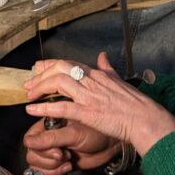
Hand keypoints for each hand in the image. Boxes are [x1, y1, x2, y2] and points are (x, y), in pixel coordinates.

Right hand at [23, 117, 120, 174]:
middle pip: (32, 156)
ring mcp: (52, 153)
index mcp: (48, 125)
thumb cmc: (97, 133)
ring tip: (68, 164)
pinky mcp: (58, 165)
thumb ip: (52, 138)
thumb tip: (31, 141)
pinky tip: (63, 174)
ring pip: (37, 168)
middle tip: (66, 157)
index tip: (58, 151)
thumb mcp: (74, 134)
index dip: (41, 149)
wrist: (110, 147)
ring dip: (52, 171)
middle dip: (49, 162)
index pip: (30, 140)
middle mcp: (48, 138)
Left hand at [24, 53, 174, 158]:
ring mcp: (89, 95)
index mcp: (97, 74)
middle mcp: (91, 81)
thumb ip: (107, 68)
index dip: (49, 65)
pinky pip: (61, 107)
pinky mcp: (88, 112)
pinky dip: (44, 107)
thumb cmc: (135, 103)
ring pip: (58, 82)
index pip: (68, 63)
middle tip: (29, 84)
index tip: (38, 69)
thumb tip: (102, 56)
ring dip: (40, 87)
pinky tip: (32, 110)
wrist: (144, 118)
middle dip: (41, 75)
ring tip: (29, 94)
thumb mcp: (119, 80)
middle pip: (59, 68)